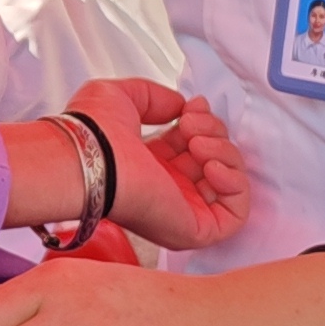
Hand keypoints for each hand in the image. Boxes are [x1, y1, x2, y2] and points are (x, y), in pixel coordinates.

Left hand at [73, 78, 249, 253]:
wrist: (88, 158)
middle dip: (214, 133)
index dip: (203, 122)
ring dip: (225, 154)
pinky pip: (236, 215)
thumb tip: (181, 106)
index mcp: (148, 163)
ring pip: (228, 184)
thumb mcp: (121, 96)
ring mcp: (180, 211)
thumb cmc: (92, 131)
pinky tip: (211, 165)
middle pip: (214, 161)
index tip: (194, 106)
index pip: (193, 145)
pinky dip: (235, 184)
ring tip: (198, 142)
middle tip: (191, 123)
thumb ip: (155, 97)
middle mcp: (165, 188)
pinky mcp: (193, 229)